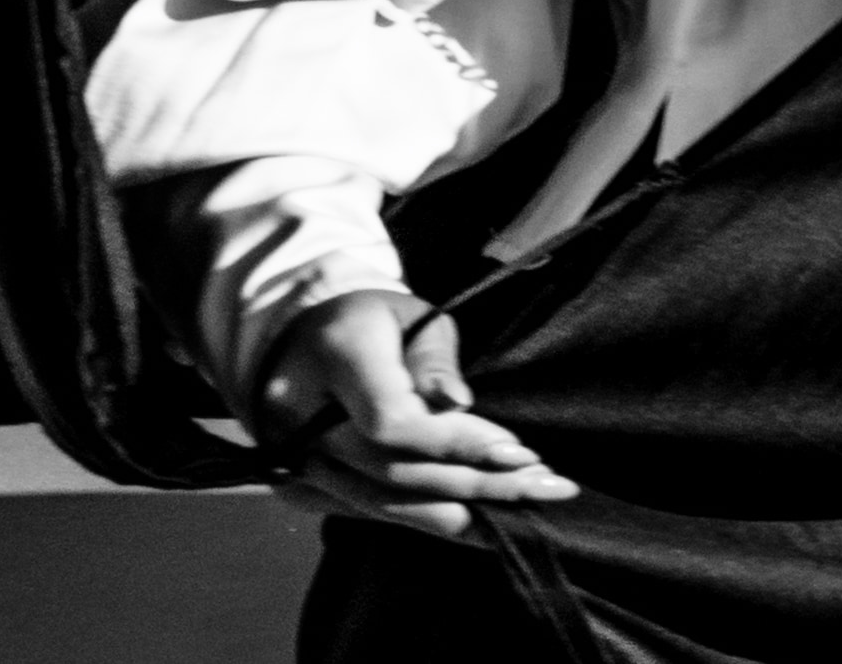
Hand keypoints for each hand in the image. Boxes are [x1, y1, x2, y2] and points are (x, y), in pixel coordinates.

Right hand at [246, 292, 570, 540]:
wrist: (296, 343)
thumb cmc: (370, 321)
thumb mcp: (412, 316)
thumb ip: (434, 359)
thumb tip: (458, 402)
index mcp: (334, 361)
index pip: (392, 422)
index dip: (456, 442)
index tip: (518, 449)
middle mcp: (301, 422)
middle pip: (393, 471)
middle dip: (476, 483)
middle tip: (546, 485)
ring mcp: (295, 462)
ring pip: (380, 503)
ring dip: (459, 515)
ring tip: (525, 510)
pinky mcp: (300, 487)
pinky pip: (366, 512)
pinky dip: (423, 520)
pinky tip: (478, 525)